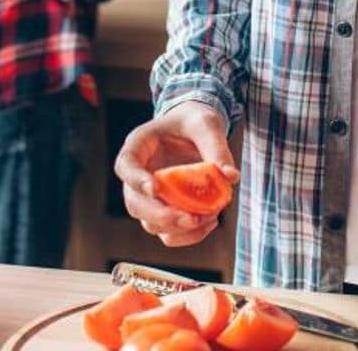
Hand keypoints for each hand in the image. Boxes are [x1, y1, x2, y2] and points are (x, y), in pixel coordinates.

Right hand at [115, 101, 239, 247]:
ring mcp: (149, 198)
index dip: (135, 180)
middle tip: (189, 218)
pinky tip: (210, 222)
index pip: (126, 166)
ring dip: (177, 228)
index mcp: (138, 146)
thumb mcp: (207, 125)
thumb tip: (231, 177)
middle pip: (134, 203)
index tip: (155, 188)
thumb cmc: (195, 122)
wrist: (196, 132)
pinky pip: (169, 233)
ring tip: (208, 218)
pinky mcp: (165, 211)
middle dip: (160, 215)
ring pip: (150, 224)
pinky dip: (188, 235)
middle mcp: (138, 176)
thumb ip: (216, 147)